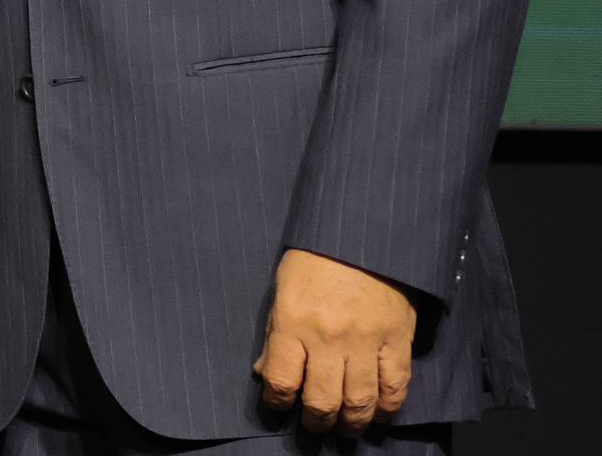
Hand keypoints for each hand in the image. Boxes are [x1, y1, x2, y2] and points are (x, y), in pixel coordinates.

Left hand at [254, 248, 415, 433]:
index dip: (278, 402)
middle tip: (316, 426)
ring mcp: (365, 341)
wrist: (361, 234)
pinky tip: (378, 413)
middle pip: (322, 399)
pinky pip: (395, 386)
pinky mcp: (398, 340)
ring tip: (346, 427)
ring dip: (352, 422)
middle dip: (317, 421)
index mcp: (293, 323)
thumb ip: (274, 334)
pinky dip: (387, 407)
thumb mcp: (282, 291)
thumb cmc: (314, 260)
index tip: (280, 406)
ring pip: (359, 400)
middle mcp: (328, 338)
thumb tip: (265, 372)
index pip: (281, 381)